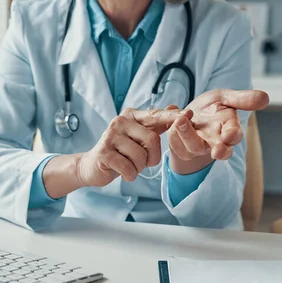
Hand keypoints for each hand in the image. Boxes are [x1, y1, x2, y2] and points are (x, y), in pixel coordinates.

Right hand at [76, 108, 191, 186]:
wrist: (92, 166)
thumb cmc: (120, 152)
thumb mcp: (139, 137)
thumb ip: (157, 124)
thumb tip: (175, 108)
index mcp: (131, 116)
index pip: (156, 115)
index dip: (172, 117)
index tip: (188, 114)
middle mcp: (120, 121)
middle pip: (152, 139)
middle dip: (152, 158)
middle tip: (142, 162)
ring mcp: (110, 136)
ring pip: (140, 156)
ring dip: (139, 168)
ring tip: (129, 166)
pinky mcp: (104, 153)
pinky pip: (128, 168)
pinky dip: (129, 175)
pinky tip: (122, 172)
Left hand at [167, 89, 268, 173]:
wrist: (191, 115)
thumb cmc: (213, 108)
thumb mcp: (227, 98)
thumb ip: (243, 99)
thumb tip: (265, 97)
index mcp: (229, 129)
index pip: (235, 135)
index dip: (233, 136)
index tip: (230, 136)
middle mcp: (215, 141)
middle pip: (220, 150)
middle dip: (219, 151)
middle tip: (218, 152)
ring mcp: (198, 145)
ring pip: (194, 146)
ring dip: (187, 134)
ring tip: (181, 120)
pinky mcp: (182, 147)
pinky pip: (176, 142)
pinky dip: (173, 130)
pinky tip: (173, 116)